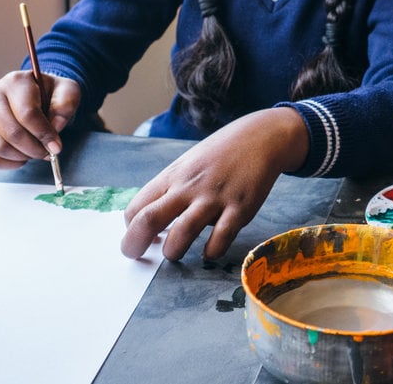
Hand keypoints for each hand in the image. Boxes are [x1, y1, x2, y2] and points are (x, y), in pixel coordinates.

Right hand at [0, 70, 79, 167]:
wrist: (35, 92)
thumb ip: (66, 106)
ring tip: (36, 152)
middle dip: (34, 148)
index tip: (56, 147)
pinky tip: (23, 157)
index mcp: (16, 82)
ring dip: (22, 156)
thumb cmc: (51, 92)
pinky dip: (9, 163)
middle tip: (48, 153)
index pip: (27, 114)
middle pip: (11, 132)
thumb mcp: (68, 90)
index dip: (44, 134)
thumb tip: (55, 128)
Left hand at [121, 107, 308, 260]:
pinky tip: (210, 250)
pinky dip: (211, 252)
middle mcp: (189, 186)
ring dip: (173, 252)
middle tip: (137, 255)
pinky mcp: (240, 208)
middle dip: (134, 244)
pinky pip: (220, 239)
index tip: (142, 237)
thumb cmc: (220, 154)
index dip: (131, 229)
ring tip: (176, 253)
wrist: (260, 137)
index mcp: (173, 176)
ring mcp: (215, 198)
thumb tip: (154, 225)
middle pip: (149, 220)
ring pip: (182, 234)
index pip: (136, 208)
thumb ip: (171, 190)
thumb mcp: (188, 164)